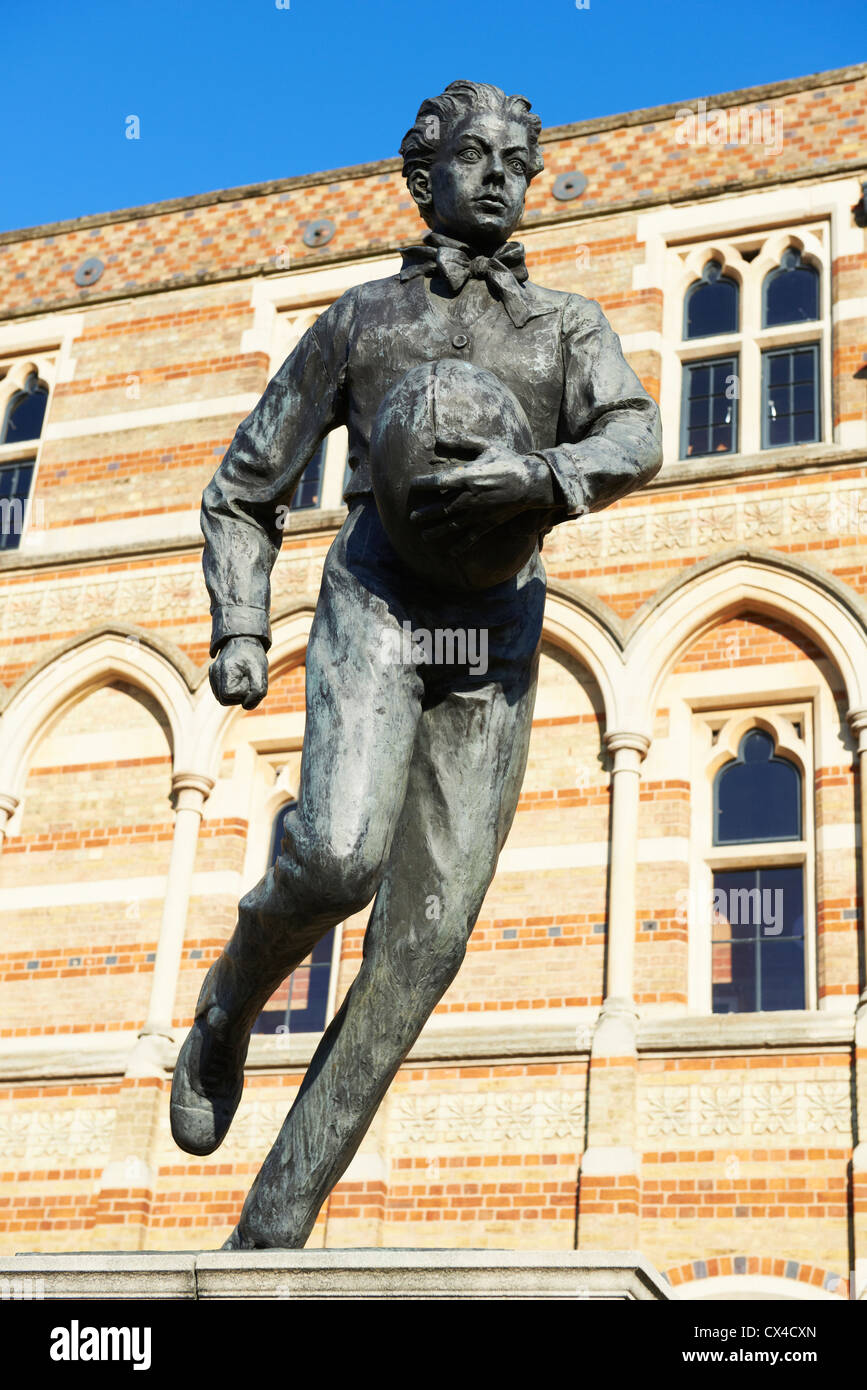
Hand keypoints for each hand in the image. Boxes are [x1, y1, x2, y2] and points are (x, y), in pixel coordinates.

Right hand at [209, 636, 268, 709]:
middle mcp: (214, 671)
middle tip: (247, 682)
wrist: (245, 639)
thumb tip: (246, 706)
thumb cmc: (254, 656)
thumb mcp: (261, 674)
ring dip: (234, 694)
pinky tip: (238, 679)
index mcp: (224, 669)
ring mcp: (212, 672)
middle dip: (238, 696)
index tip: (249, 681)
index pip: (228, 696)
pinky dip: (230, 690)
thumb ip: (257, 693)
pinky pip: (220, 691)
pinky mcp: (213, 673)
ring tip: (243, 679)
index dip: (241, 693)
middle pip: (223, 700)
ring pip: (221, 697)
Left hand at [408, 436, 554, 550]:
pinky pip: (471, 538)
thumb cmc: (508, 462)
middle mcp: (468, 498)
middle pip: (440, 508)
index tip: (412, 484)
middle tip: (412, 517)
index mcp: (467, 477)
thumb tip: (439, 436)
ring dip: (436, 531)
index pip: (437, 481)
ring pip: (452, 525)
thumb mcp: (487, 446)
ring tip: (423, 536)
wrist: (531, 482)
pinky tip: (451, 554)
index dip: (423, 483)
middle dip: (425, 513)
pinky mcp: (488, 523)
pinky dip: (460, 546)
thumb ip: (462, 441)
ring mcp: (477, 513)